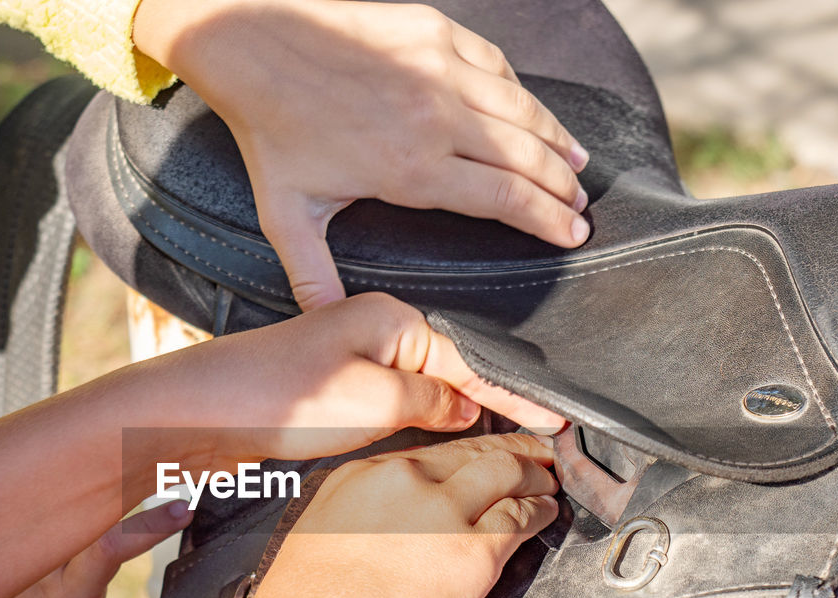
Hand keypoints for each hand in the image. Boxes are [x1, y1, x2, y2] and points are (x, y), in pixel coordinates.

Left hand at [133, 0, 589, 310]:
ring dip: (555, 140)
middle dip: (563, 187)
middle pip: (526, 157)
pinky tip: (533, 112)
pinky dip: (522, 93)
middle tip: (582, 206)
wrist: (255, 45)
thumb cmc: (270, 133)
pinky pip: (497, 66)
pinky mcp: (436, 33)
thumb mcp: (287, 216)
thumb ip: (314, 278)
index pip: (504, 199)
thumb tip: (327, 324)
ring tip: (577, 163)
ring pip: (521, 110)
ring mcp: (440, 70)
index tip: (572, 233)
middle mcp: (438, 119)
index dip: (546, 218)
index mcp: (412, 170)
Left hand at [144, 292, 565, 474]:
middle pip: (448, 374)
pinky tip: (425, 446)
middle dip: (485, 407)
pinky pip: (387, 407)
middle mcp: (370, 332)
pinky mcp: (327, 391)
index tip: (547, 419)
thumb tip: (464, 408)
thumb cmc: (275, 395)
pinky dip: (412, 426)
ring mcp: (348, 361)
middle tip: (529, 441)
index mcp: (390, 319)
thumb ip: (430, 404)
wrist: (200, 413)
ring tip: (489, 446)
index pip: (470, 363)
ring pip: (417, 393)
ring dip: (447, 420)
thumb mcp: (374, 401)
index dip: (511, 397)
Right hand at [240, 432, 557, 597]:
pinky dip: (541, 511)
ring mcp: (443, 510)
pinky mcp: (474, 548)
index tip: (475, 458)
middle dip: (510, 451)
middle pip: (472, 452)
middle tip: (532, 453)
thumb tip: (379, 536)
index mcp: (362, 476)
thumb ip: (357, 524)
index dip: (462, 454)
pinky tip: (547, 512)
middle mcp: (405, 481)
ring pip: (505, 474)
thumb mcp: (318, 541)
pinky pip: (521, 516)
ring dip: (533, 476)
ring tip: (547, 482)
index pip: (427, 453)